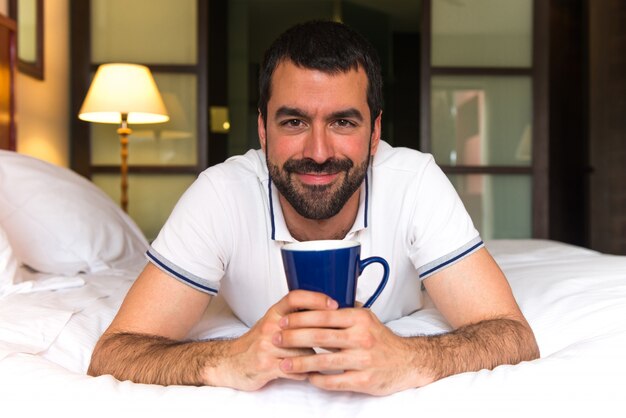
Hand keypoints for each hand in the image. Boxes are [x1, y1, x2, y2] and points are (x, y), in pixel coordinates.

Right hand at [202, 290, 337, 390]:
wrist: (232, 361)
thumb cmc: (260, 342)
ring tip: (319, 359)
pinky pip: (295, 369)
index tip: (334, 304)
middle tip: (339, 338)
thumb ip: (297, 316)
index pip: (295, 298)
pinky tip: (306, 371)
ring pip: (303, 351)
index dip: (316, 299)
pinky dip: (304, 372)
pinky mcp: (266, 366)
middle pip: (304, 326)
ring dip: (313, 358)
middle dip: (324, 333)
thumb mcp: (275, 322)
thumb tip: (329, 312)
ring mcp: (267, 347)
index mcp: (274, 313)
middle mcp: (270, 326)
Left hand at [274, 306, 431, 395]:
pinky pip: (335, 381)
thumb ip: (344, 311)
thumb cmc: (382, 339)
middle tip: (276, 339)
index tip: (283, 320)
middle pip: (320, 337)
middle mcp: (362, 337)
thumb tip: (318, 299)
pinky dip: (318, 380)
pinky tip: (307, 378)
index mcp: (359, 319)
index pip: (324, 315)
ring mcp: (363, 360)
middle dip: (293, 338)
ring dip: (300, 363)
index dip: (300, 318)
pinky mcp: (364, 380)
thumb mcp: (366, 318)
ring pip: (324, 362)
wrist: (406, 362)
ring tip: (283, 363)